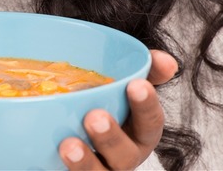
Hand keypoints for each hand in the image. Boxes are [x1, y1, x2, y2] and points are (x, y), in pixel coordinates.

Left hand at [58, 50, 178, 169]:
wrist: (70, 129)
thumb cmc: (107, 105)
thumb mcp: (127, 86)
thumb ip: (148, 71)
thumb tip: (167, 61)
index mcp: (141, 132)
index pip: (151, 121)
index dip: (145, 105)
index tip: (136, 85)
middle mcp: (125, 156)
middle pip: (125, 154)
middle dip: (111, 137)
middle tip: (94, 117)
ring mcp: (101, 169)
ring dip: (84, 161)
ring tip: (68, 145)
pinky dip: (67, 169)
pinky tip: (54, 154)